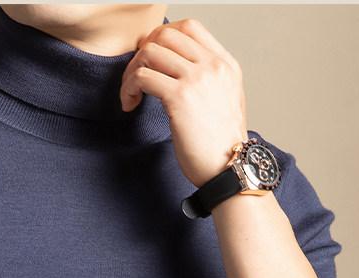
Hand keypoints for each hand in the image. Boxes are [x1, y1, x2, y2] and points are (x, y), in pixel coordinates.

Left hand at [119, 18, 248, 187]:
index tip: (152, 61)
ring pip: (150, 52)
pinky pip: (142, 77)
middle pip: (165, 34)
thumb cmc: (222, 146)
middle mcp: (212, 65)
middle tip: (136, 77)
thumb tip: (182, 72)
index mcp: (224, 64)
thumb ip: (209, 80)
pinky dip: (128, 88)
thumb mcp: (226, 101)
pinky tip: (130, 104)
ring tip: (131, 94)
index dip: (162, 38)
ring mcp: (196, 79)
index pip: (189, 27)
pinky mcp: (179, 98)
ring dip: (131, 72)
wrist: (230, 168)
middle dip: (142, 53)